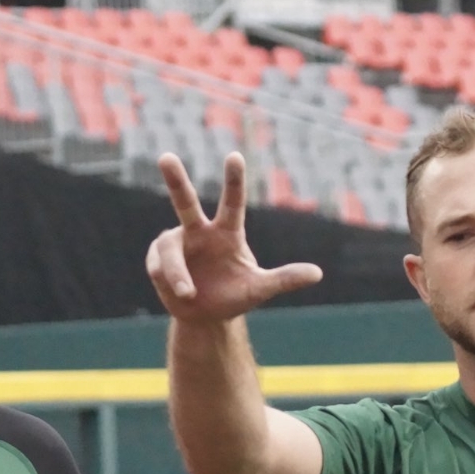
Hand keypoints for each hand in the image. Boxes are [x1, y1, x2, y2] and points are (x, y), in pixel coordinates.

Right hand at [144, 151, 322, 323]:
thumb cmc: (234, 296)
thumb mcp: (259, 289)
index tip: (234, 156)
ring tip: (188, 295)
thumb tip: (318, 274)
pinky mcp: (157, 260)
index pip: (232, 203)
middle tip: (166, 157)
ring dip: (177, 273)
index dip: (234, 181)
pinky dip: (169, 282)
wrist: (205, 317)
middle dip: (175, 180)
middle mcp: (199, 231)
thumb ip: (284, 279)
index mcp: (227, 233)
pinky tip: (179, 293)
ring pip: (170, 251)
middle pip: (185, 202)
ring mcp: (175, 244)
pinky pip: (159, 267)